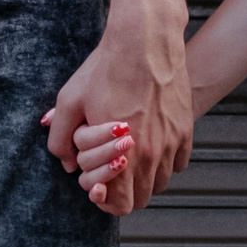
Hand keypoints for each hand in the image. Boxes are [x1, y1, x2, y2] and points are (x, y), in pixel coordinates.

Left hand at [44, 6, 192, 211]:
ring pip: (162, 183)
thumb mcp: (70, 102)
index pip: (121, 205)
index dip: (107, 201)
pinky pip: (179, 162)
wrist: (144, 41)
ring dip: (145, 177)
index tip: (99, 186)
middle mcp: (152, 155)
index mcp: (123, 156)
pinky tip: (150, 143)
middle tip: (112, 171)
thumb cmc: (105, 69)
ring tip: (131, 157)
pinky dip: (166, 161)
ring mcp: (172, 142)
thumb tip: (66, 163)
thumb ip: (61, 139)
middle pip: (143, 198)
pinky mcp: (186, 128)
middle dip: (125, 191)